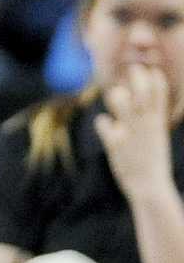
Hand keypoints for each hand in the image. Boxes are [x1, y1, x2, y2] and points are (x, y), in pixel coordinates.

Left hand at [95, 64, 178, 205]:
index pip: (160, 88)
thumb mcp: (157, 136)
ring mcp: (130, 131)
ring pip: (118, 97)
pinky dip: (104, 125)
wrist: (151, 189)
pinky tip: (109, 133)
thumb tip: (138, 100)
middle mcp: (145, 122)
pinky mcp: (115, 143)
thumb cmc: (152, 161)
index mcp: (158, 120)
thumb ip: (150, 118)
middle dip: (132, 75)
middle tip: (126, 80)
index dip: (152, 75)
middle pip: (139, 85)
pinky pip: (102, 121)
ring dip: (115, 98)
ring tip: (117, 107)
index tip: (146, 74)